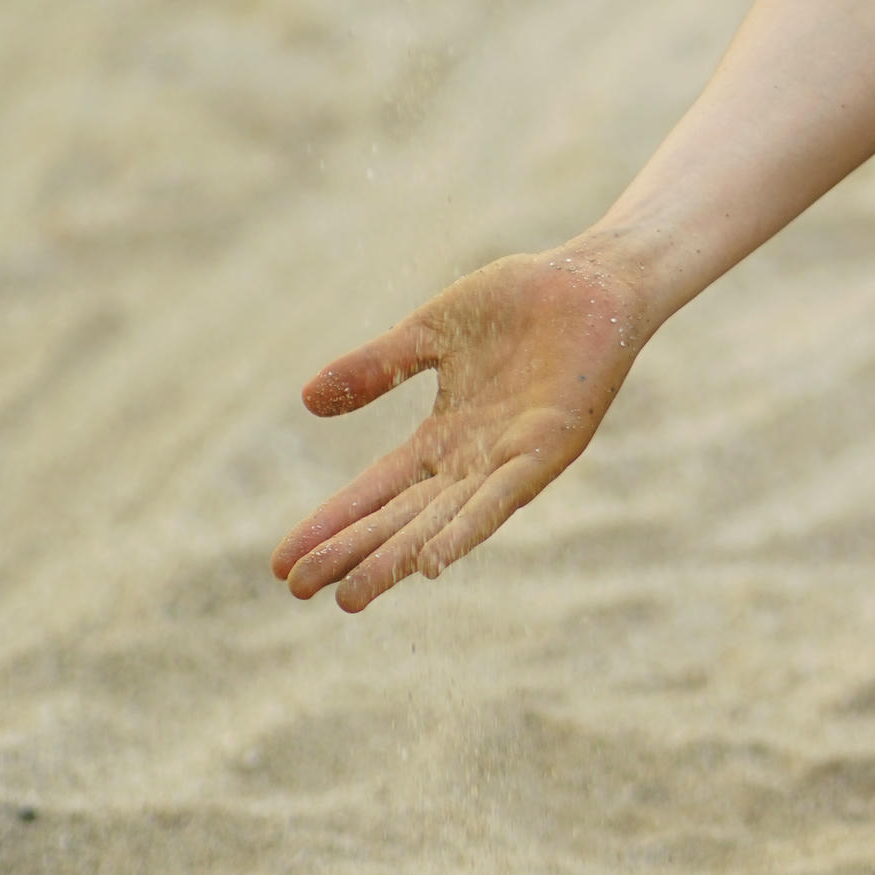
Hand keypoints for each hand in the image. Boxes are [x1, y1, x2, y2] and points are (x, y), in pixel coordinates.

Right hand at [271, 245, 648, 608]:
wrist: (590, 279)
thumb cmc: (517, 304)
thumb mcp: (427, 333)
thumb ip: (376, 369)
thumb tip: (306, 401)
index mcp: (444, 438)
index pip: (377, 490)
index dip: (333, 524)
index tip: (284, 561)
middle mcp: (473, 461)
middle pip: (401, 517)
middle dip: (351, 553)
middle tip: (299, 589)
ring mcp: (510, 460)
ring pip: (443, 520)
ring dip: (396, 558)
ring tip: (350, 596)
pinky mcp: (549, 448)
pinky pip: (502, 497)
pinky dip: (466, 529)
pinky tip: (431, 563)